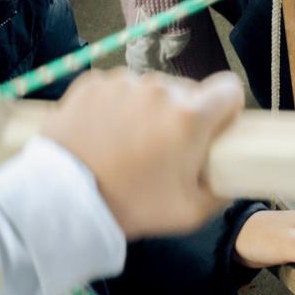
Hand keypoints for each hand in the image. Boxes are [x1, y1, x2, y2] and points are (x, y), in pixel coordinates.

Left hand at [42, 69, 243, 238]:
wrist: (65, 200)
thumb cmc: (131, 206)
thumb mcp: (191, 212)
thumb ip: (222, 190)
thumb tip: (230, 175)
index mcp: (190, 116)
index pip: (230, 88)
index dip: (226, 109)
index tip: (213, 129)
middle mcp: (159, 89)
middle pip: (188, 91)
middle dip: (183, 114)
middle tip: (164, 148)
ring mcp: (122, 82)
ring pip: (150, 89)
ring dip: (148, 110)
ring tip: (128, 143)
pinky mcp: (92, 83)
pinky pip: (118, 89)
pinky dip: (116, 107)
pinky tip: (104, 134)